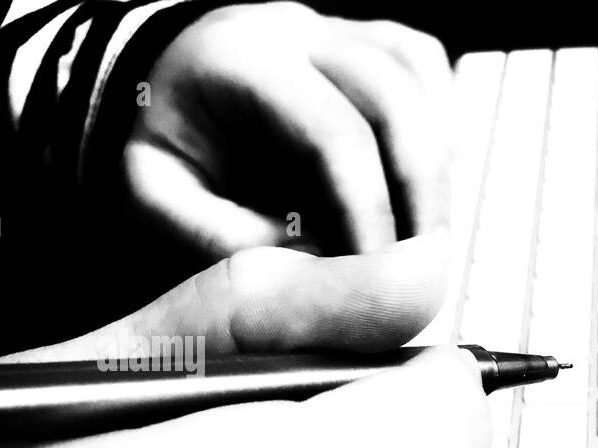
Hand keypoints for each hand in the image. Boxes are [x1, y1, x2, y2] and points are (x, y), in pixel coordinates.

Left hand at [124, 4, 453, 259]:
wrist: (164, 86)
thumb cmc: (167, 142)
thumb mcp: (158, 195)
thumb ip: (225, 234)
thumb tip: (312, 265)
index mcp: (240, 60)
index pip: (333, 131)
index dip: (368, 206)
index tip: (379, 269)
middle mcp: (296, 30)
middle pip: (393, 95)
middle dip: (420, 187)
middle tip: (423, 261)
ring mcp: (338, 28)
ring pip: (419, 74)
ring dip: (436, 158)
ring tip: (429, 230)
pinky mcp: (368, 42)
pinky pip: (428, 69)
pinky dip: (440, 126)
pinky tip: (426, 181)